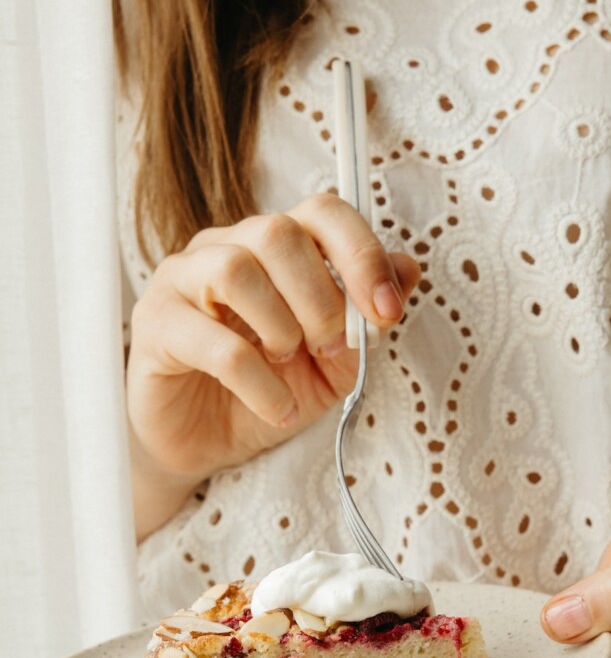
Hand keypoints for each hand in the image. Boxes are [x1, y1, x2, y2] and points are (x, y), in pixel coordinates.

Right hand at [127, 194, 419, 525]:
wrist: (202, 445)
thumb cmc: (264, 392)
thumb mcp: (334, 363)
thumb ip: (365, 319)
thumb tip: (407, 270)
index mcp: (273, 248)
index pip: (322, 213)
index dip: (362, 254)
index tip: (385, 311)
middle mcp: (225, 249)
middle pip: (278, 233)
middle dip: (321, 299)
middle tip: (330, 349)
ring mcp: (182, 281)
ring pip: (236, 270)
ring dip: (282, 327)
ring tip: (289, 366)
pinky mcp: (156, 326)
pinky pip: (214, 342)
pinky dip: (260, 383)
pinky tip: (278, 408)